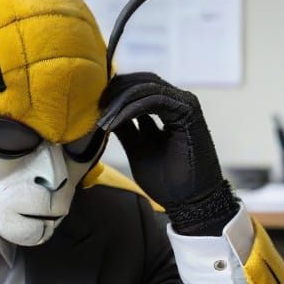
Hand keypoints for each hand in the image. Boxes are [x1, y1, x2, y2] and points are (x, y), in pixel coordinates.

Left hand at [98, 72, 237, 236]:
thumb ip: (126, 128)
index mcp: (169, 108)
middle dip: (115, 92)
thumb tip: (104, 113)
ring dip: (120, 102)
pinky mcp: (188, 111)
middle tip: (93, 106)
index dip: (115, 93)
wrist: (190, 202)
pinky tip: (113, 123)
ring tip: (101, 119)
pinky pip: (154, 100)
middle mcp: (178, 101)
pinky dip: (130, 110)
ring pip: (146, 88)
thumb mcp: (138, 149)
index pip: (139, 87)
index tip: (92, 106)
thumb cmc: (167, 180)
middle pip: (142, 82)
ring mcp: (185, 104)